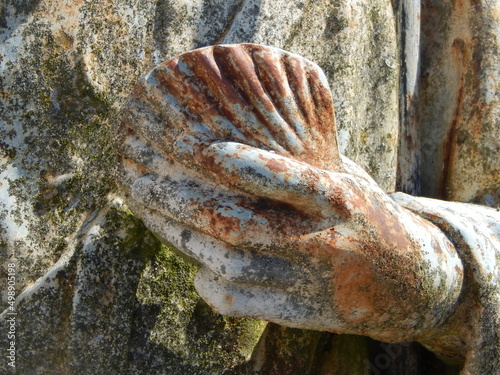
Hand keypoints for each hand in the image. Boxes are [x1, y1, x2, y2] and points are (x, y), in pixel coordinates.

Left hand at [116, 130, 463, 342]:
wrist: (408, 282)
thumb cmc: (362, 218)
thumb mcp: (347, 182)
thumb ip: (299, 168)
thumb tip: (229, 147)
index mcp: (340, 200)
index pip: (294, 181)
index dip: (251, 167)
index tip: (208, 150)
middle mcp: (324, 241)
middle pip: (237, 225)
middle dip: (178, 200)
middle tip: (139, 179)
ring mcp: (309, 281)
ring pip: (226, 262)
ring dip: (179, 237)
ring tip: (151, 211)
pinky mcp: (300, 313)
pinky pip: (236, 300)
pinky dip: (207, 283)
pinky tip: (198, 267)